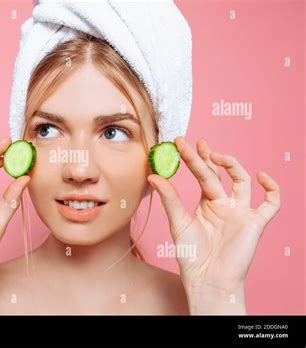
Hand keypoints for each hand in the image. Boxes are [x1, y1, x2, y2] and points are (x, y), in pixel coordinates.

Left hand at [148, 137, 280, 313]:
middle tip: (196, 142)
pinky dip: (272, 189)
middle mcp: (224, 204)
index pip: (202, 174)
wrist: (207, 280)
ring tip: (216, 155)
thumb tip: (153, 176)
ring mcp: (241, 212)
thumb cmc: (191, 255)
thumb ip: (170, 199)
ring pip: (242, 182)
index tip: (181, 143)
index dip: (194, 158)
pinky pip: (271, 203)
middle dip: (208, 157)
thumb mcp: (178, 222)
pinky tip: (260, 176)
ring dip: (233, 166)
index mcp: (207, 203)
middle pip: (218, 174)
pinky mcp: (255, 223)